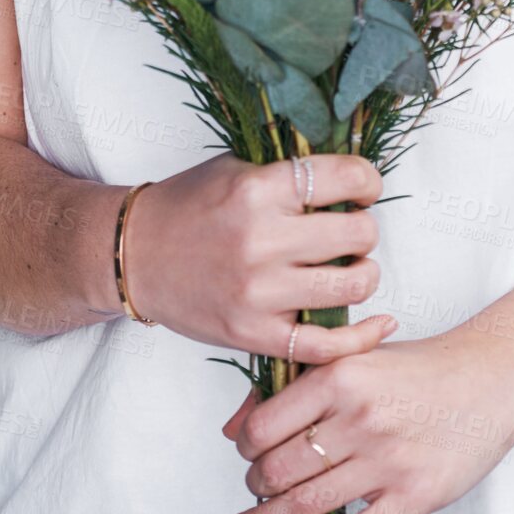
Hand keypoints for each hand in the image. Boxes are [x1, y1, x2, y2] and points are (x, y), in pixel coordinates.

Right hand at [124, 151, 396, 361]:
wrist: (134, 256)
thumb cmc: (189, 206)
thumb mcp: (236, 168)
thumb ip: (288, 170)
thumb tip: (352, 172)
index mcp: (257, 189)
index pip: (343, 178)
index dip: (367, 181)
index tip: (365, 188)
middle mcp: (261, 240)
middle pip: (357, 233)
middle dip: (364, 228)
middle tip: (350, 230)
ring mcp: (258, 292)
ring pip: (352, 285)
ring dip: (363, 273)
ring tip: (350, 267)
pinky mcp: (254, 334)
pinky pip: (326, 344)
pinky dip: (361, 336)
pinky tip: (379, 322)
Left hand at [220, 326, 513, 513]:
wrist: (489, 378)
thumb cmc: (418, 368)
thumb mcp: (356, 358)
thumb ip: (296, 383)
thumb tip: (236, 425)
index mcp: (341, 376)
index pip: (265, 426)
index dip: (246, 448)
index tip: (248, 455)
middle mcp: (360, 417)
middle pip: (279, 470)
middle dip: (255, 488)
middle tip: (253, 491)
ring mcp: (387, 461)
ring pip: (306, 506)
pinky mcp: (414, 496)